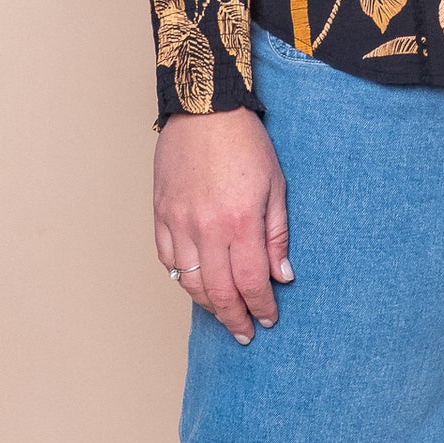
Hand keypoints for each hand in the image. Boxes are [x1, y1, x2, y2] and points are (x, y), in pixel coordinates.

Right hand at [153, 106, 292, 344]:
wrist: (204, 110)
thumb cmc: (245, 142)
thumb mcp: (275, 185)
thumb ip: (277, 234)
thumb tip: (282, 275)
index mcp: (240, 222)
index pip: (251, 282)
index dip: (260, 307)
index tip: (268, 320)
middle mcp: (206, 229)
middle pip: (219, 292)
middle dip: (235, 318)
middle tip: (245, 332)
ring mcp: (179, 223)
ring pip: (190, 282)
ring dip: (208, 304)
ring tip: (223, 313)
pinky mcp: (161, 214)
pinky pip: (167, 260)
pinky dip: (182, 278)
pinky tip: (196, 284)